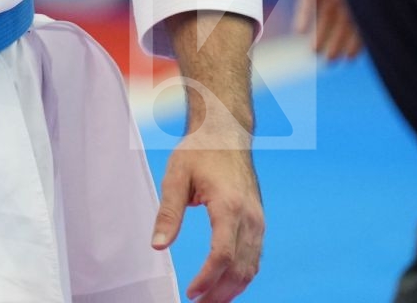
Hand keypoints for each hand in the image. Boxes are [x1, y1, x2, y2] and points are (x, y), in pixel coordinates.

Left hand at [154, 138, 263, 300]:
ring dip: (232, 289)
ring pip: (251, 267)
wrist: (227, 131)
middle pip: (239, 269)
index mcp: (230, 207)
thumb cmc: (200, 150)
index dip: (207, 279)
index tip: (190, 293)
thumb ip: (168, 213)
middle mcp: (250, 218)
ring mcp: (258, 221)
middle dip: (219, 293)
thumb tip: (158, 246)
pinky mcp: (258, 222)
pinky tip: (225, 285)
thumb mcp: (176, 177)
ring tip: (209, 301)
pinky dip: (241, 276)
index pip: (222, 256)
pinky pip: (254, 258)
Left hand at [294, 0, 360, 61]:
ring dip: (320, 34)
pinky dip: (303, 15)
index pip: (359, 23)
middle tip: (330, 61)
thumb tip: (361, 24)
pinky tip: (299, 31)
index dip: (356, 42)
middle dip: (336, 42)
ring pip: (324, 16)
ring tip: (315, 54)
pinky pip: (307, 0)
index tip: (351, 59)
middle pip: (340, 23)